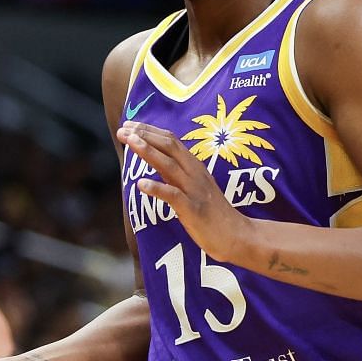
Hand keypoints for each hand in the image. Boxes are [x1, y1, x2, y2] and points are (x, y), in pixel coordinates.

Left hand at [116, 122, 250, 263]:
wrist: (237, 235)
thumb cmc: (213, 214)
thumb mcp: (194, 187)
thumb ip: (176, 173)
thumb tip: (155, 161)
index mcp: (194, 167)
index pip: (171, 141)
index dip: (149, 131)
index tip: (129, 124)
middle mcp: (194, 173)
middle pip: (169, 146)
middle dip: (144, 135)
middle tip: (124, 129)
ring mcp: (194, 190)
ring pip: (169, 165)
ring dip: (148, 151)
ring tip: (130, 142)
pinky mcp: (193, 209)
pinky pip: (173, 196)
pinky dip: (157, 188)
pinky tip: (140, 184)